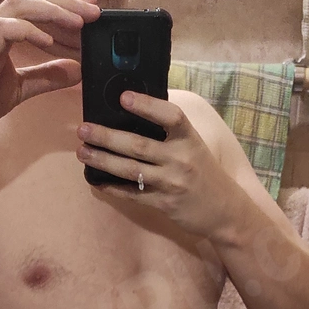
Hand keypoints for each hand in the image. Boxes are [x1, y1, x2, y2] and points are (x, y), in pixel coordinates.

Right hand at [0, 0, 99, 155]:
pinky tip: (50, 42)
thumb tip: (76, 71)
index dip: (65, 3)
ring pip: (20, 4)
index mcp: (1, 32)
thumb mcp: (19, 89)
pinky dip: (30, 31)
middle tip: (95, 9)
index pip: (36, 5)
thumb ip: (46, 77)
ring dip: (53, 10)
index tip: (91, 9)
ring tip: (80, 21)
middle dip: (66, 1)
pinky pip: (5, 29)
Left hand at [76, 91, 231, 238]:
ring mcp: (172, 183)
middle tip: (83, 129)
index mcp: (190, 139)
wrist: (225, 211)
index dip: (147, 106)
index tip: (123, 97)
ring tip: (83, 152)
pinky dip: (113, 188)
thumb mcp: (195, 147)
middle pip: (139, 145)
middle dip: (107, 137)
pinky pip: (133, 194)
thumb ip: (172, 134)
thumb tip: (135, 115)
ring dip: (103, 161)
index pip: (170, 116)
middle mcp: (181, 159)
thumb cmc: (205, 174)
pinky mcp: (164, 204)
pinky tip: (96, 180)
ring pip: (131, 170)